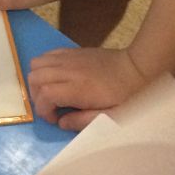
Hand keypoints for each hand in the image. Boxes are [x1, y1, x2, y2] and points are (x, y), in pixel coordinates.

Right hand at [26, 47, 148, 129]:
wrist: (139, 67)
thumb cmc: (127, 95)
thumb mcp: (111, 116)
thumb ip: (83, 121)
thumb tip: (61, 122)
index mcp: (78, 88)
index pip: (44, 95)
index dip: (42, 110)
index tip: (55, 118)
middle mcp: (69, 70)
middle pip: (34, 77)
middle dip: (36, 95)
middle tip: (51, 106)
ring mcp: (69, 58)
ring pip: (36, 64)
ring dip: (38, 79)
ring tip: (51, 91)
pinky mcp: (73, 51)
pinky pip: (47, 54)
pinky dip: (45, 66)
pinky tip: (57, 77)